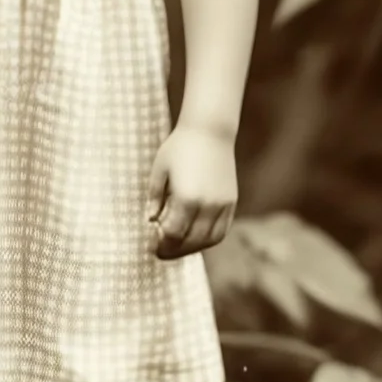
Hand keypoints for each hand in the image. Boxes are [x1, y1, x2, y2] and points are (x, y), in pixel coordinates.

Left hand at [146, 124, 236, 260]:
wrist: (210, 130)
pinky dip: (209, 240)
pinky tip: (196, 239)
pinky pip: (222, 231)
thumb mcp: (159, 170)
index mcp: (186, 197)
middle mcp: (207, 204)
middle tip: (161, 252)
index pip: (172, 233)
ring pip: (209, 240)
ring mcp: (222, 204)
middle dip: (174, 250)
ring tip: (177, 247)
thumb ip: (154, 198)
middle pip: (190, 241)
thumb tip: (150, 220)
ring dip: (192, 248)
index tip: (150, 245)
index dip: (160, 242)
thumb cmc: (179, 147)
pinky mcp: (231, 202)